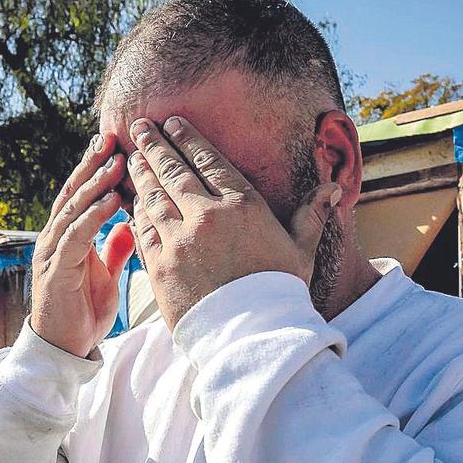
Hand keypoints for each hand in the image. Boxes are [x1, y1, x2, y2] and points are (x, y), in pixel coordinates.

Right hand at [27, 133, 137, 357]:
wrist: (64, 350)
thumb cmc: (82, 313)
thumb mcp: (106, 276)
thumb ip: (113, 249)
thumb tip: (128, 224)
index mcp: (66, 238)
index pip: (79, 195)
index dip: (94, 170)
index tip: (113, 146)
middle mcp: (54, 240)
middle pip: (73, 193)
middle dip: (92, 165)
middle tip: (111, 137)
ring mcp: (52, 253)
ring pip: (73, 209)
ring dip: (95, 184)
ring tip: (115, 161)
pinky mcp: (56, 270)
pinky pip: (76, 237)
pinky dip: (93, 216)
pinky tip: (111, 200)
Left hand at [126, 116, 340, 327]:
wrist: (253, 339)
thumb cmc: (280, 294)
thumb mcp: (301, 251)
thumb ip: (311, 215)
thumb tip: (333, 187)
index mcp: (242, 206)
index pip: (208, 161)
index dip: (187, 139)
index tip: (173, 123)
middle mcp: (206, 216)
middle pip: (173, 172)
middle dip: (154, 145)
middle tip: (138, 126)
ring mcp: (179, 241)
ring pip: (152, 197)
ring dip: (140, 174)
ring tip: (132, 158)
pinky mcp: (159, 266)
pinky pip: (142, 230)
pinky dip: (134, 212)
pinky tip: (130, 201)